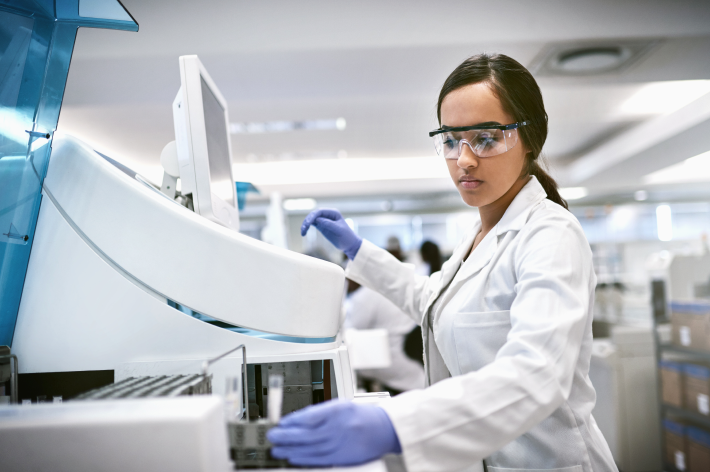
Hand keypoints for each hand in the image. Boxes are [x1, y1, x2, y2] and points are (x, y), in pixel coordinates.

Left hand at [267, 400, 401, 466]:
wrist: (385, 428)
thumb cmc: (362, 415)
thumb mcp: (341, 405)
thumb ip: (320, 412)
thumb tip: (298, 420)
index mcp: (338, 410)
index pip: (310, 416)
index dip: (292, 420)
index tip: (281, 422)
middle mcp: (339, 427)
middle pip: (307, 433)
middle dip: (286, 436)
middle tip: (272, 436)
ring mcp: (341, 443)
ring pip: (310, 448)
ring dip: (291, 449)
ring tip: (277, 449)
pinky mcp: (343, 457)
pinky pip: (320, 459)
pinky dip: (304, 459)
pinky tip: (293, 457)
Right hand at [301, 209, 361, 259]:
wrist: (349, 244)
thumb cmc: (347, 236)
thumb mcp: (339, 230)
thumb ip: (329, 224)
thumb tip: (317, 220)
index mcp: (333, 213)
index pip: (320, 211)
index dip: (312, 216)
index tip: (308, 223)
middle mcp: (328, 215)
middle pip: (314, 215)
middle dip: (307, 220)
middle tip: (304, 228)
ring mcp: (324, 220)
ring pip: (311, 219)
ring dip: (305, 224)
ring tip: (302, 232)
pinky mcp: (322, 226)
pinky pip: (312, 224)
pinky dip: (307, 228)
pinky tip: (304, 232)